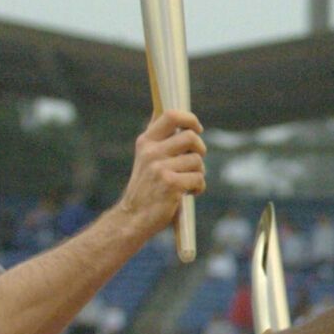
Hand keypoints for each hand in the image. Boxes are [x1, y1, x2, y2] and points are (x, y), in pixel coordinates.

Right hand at [119, 110, 205, 236]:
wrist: (133, 218)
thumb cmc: (146, 188)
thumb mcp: (146, 158)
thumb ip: (159, 139)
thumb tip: (176, 115)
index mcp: (145, 142)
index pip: (171, 115)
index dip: (189, 119)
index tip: (196, 129)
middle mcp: (151, 152)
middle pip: (191, 137)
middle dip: (200, 150)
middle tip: (194, 162)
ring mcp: (160, 168)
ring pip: (197, 161)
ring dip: (198, 173)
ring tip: (187, 183)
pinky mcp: (171, 184)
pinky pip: (198, 179)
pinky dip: (198, 188)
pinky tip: (187, 193)